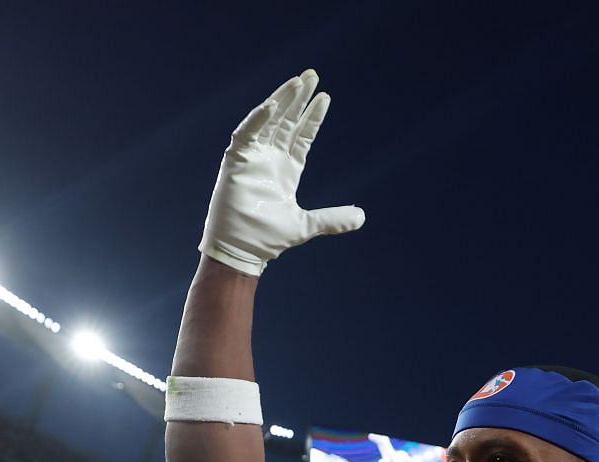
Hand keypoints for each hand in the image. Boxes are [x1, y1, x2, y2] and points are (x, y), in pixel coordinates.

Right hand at [199, 69, 364, 274]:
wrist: (242, 250)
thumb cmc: (267, 238)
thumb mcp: (307, 225)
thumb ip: (333, 219)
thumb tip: (362, 216)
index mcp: (286, 171)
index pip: (301, 136)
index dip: (312, 117)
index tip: (325, 98)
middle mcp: (270, 159)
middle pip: (286, 121)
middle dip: (299, 99)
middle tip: (312, 75)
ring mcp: (253, 158)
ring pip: (269, 120)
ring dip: (283, 100)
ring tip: (298, 81)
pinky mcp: (236, 160)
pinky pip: (247, 133)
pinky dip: (258, 119)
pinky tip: (274, 105)